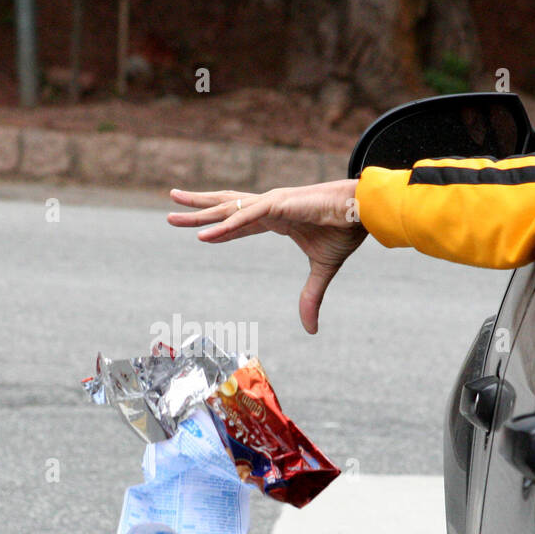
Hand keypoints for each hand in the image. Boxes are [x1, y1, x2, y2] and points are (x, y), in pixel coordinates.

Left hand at [167, 180, 366, 333]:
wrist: (364, 211)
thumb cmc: (344, 231)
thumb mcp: (322, 270)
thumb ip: (311, 297)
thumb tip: (310, 330)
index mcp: (277, 217)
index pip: (240, 223)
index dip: (219, 228)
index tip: (199, 231)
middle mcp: (268, 206)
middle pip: (225, 209)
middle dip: (197, 211)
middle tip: (171, 212)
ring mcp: (271, 203)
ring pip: (227, 208)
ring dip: (199, 213)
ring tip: (172, 210)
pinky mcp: (279, 204)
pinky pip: (245, 218)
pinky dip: (224, 226)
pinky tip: (203, 234)